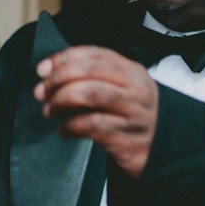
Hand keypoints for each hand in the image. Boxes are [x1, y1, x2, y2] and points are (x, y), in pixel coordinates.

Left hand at [34, 46, 158, 177]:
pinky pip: (92, 126)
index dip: (65, 58)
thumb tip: (51, 74)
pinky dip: (71, 127)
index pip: (95, 54)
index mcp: (132, 71)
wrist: (163, 150)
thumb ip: (95, 79)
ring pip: (90, 95)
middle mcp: (134, 88)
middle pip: (90, 72)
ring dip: (61, 101)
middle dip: (58, 80)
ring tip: (50, 111)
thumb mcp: (123, 90)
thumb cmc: (133, 117)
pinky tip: (64, 130)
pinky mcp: (126, 137)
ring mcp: (132, 113)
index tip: (44, 68)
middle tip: (41, 92)